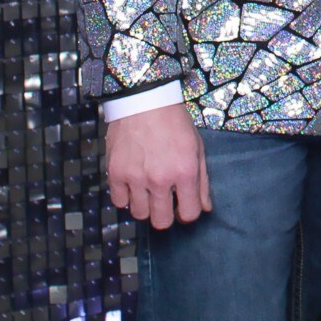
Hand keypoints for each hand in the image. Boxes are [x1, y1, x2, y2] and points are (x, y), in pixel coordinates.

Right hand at [105, 101, 211, 229]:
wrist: (144, 99)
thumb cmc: (174, 121)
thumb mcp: (197, 147)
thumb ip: (202, 180)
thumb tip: (205, 208)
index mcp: (185, 171)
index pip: (189, 214)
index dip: (188, 212)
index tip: (184, 205)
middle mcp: (160, 179)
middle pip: (162, 222)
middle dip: (166, 215)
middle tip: (165, 202)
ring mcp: (135, 177)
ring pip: (140, 214)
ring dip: (145, 206)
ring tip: (148, 190)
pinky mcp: (116, 173)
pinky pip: (119, 202)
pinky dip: (126, 197)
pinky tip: (133, 184)